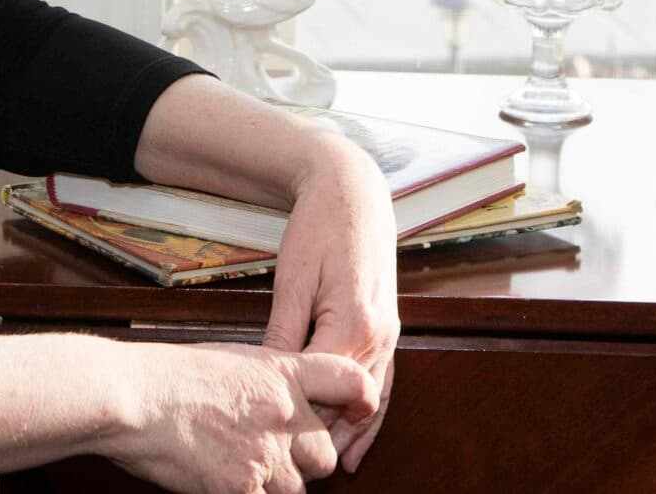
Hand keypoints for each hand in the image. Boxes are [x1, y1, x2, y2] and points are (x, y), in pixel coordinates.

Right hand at [100, 340, 376, 493]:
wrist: (134, 398)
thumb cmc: (168, 375)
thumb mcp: (230, 361)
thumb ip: (266, 385)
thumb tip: (283, 407)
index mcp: (283, 373)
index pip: (351, 380)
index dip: (362, 399)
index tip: (359, 409)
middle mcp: (284, 413)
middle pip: (325, 455)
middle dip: (304, 462)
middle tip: (272, 457)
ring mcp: (265, 455)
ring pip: (295, 489)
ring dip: (274, 486)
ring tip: (237, 468)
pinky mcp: (242, 489)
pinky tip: (223, 484)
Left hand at [263, 137, 399, 473]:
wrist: (353, 189)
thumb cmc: (318, 226)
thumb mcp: (292, 280)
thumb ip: (283, 333)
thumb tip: (267, 379)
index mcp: (352, 323)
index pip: (321, 389)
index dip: (296, 417)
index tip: (270, 441)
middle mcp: (378, 334)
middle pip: (350, 403)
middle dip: (324, 436)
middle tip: (293, 467)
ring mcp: (388, 333)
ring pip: (371, 401)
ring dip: (350, 433)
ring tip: (329, 470)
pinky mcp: (388, 328)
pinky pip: (384, 383)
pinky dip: (373, 416)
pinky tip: (360, 443)